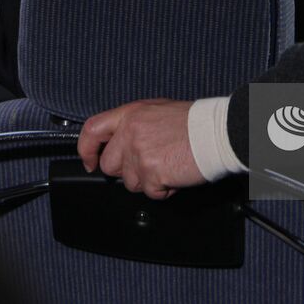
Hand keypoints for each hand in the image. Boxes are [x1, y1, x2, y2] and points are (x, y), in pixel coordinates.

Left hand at [77, 99, 204, 199]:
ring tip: (168, 165)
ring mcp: (139, 153)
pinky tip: (176, 174)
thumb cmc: (194, 122)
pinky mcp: (152, 172)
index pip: (92, 130)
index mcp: (130, 114)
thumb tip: (120, 145)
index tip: (90, 162)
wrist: (216, 132)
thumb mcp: (157, 111)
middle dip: (126, 172)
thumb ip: (134, 126)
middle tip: (149, 165)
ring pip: (130, 183)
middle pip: (109, 166)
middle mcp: (130, 132)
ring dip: (148, 181)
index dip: (87, 150)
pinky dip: (164, 189)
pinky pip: (150, 192)